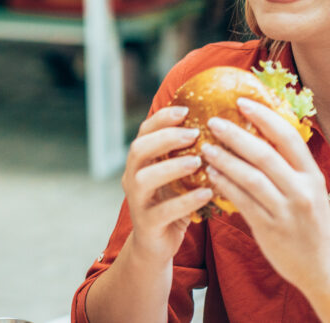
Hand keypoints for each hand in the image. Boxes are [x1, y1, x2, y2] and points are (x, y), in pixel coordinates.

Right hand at [122, 106, 211, 264]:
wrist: (156, 246)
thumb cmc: (173, 205)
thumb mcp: (178, 178)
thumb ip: (188, 156)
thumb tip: (224, 130)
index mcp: (140, 162)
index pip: (144, 132)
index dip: (162, 119)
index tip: (186, 109)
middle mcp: (132, 177)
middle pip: (138, 149)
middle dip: (165, 138)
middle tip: (194, 133)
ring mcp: (137, 201)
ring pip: (144, 178)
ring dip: (172, 167)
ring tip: (198, 161)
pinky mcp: (147, 223)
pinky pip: (163, 210)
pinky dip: (185, 201)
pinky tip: (207, 194)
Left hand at [202, 98, 329, 299]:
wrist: (322, 267)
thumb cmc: (310, 223)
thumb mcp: (308, 191)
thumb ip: (289, 166)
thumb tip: (258, 132)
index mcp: (312, 175)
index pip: (288, 137)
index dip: (264, 116)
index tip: (241, 101)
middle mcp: (302, 191)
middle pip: (264, 154)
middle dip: (236, 135)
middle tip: (213, 122)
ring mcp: (287, 211)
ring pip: (250, 177)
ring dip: (224, 159)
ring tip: (206, 147)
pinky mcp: (270, 228)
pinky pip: (241, 201)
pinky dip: (223, 184)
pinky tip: (209, 174)